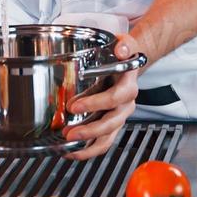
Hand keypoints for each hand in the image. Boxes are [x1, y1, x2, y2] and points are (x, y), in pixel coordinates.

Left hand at [63, 33, 140, 160]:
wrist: (129, 64)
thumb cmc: (122, 56)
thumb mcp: (125, 45)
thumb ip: (124, 45)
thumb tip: (121, 49)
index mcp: (128, 86)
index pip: (115, 98)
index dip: (95, 103)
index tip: (74, 105)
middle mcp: (126, 104)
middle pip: (111, 122)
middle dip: (89, 130)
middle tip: (69, 131)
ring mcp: (119, 117)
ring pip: (108, 137)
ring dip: (87, 145)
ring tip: (68, 146)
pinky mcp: (111, 125)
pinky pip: (102, 142)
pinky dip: (88, 150)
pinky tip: (72, 152)